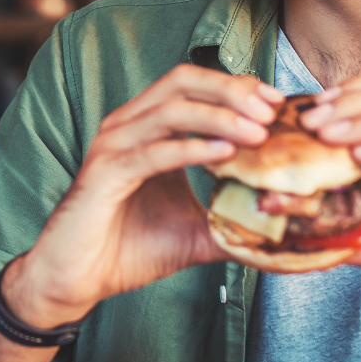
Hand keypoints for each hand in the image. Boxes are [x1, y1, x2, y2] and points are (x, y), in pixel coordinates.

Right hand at [3, 65, 280, 327]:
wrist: (79, 279)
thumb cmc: (130, 248)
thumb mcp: (196, 229)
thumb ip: (233, 218)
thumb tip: (282, 225)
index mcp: (147, 128)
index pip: (194, 86)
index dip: (236, 86)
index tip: (277, 102)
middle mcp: (127, 126)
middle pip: (182, 82)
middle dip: (230, 89)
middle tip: (271, 109)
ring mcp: (113, 146)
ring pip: (170, 110)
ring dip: (219, 116)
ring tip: (258, 131)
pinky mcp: (105, 174)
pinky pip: (153, 152)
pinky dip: (191, 148)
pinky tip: (226, 153)